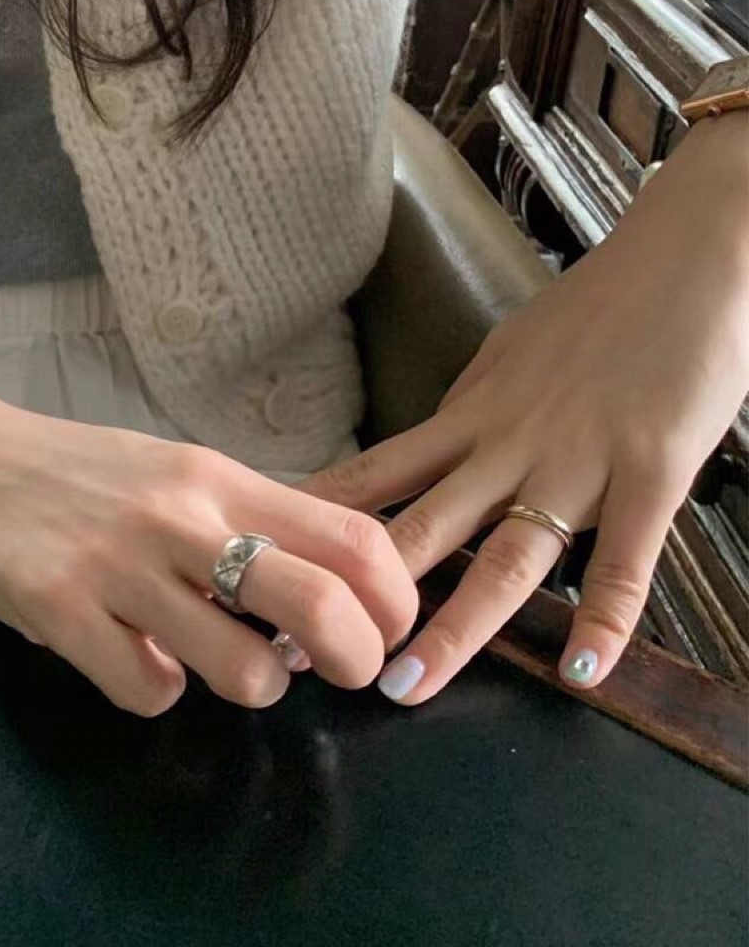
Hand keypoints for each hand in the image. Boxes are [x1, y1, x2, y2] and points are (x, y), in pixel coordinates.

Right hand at [0, 355, 419, 715]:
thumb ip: (250, 522)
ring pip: (243, 671)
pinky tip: (134, 659)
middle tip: (337, 673)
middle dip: (355, 660)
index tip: (386, 629)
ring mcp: (120, 565)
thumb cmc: (85, 472)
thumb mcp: (178, 472)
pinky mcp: (59, 610)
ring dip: (250, 685)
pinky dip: (155, 692)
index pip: (351, 537)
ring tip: (217, 660)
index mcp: (220, 477)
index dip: (394, 600)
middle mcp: (181, 516)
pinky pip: (149, 693)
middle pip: (319, 605)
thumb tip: (331, 601)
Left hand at [302, 114, 748, 705]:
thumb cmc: (598, 306)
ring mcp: (576, 465)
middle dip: (357, 594)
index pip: (378, 476)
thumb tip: (433, 445)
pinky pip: (624, 561)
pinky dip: (605, 619)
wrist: (681, 261)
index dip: (320, 527)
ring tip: (406, 686)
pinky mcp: (648, 475)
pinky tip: (581, 672)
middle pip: (420, 530)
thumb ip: (473, 410)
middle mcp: (507, 446)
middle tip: (297, 648)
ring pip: (504, 559)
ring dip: (454, 629)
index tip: (266, 563)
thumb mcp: (511, 354)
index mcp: (471, 415)